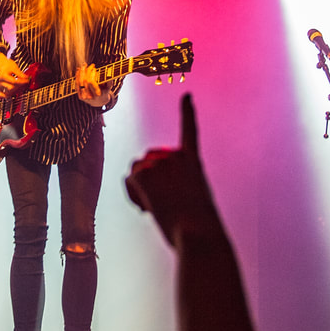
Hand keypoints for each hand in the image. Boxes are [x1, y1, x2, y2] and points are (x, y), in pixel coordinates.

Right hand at [0, 52, 27, 95]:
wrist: (0, 63)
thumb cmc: (7, 64)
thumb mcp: (14, 66)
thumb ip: (20, 73)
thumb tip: (27, 78)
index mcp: (3, 75)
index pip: (14, 82)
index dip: (22, 82)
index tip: (27, 80)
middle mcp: (0, 81)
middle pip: (11, 88)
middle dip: (19, 86)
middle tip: (25, 83)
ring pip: (7, 93)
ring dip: (15, 91)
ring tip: (20, 86)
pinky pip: (2, 95)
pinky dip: (8, 95)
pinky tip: (14, 91)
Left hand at [75, 64, 111, 106]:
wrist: (99, 102)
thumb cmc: (104, 92)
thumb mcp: (108, 88)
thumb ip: (109, 81)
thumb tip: (110, 72)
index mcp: (97, 94)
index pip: (91, 82)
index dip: (91, 74)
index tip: (94, 69)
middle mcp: (89, 96)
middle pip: (85, 81)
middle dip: (87, 71)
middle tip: (90, 65)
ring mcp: (84, 97)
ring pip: (80, 82)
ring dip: (81, 72)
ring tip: (84, 65)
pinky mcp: (80, 96)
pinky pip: (77, 85)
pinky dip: (77, 77)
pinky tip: (78, 70)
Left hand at [125, 94, 218, 245]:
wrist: (198, 234)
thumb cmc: (199, 227)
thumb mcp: (195, 200)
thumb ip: (178, 187)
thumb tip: (155, 196)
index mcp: (193, 162)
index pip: (189, 131)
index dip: (187, 112)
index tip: (187, 96)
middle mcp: (177, 157)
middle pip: (149, 158)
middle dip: (147, 176)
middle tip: (157, 202)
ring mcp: (160, 162)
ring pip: (137, 168)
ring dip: (139, 187)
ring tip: (155, 206)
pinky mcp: (145, 172)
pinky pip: (129, 180)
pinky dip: (134, 195)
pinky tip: (147, 207)